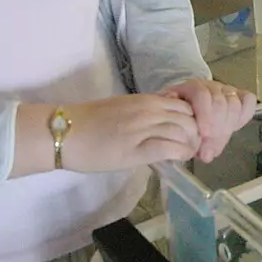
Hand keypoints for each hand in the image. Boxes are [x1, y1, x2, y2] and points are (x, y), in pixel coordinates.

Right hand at [53, 95, 201, 172]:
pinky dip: (180, 155)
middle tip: (192, 147)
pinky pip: (170, 149)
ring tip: (186, 155)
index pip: (185, 106)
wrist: (64, 132)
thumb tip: (163, 125)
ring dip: (191, 146)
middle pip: (190, 119)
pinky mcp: (136, 150)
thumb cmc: (89, 123)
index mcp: (146, 100)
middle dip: (197, 134)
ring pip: (184, 133)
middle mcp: (149, 111)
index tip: (191, 133)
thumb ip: (145, 114)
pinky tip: (178, 160)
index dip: (194, 121)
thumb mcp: (123, 109)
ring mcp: (143, 129)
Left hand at [159, 78, 256, 162]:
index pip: (202, 95)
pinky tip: (234, 127)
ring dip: (228, 127)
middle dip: (216, 129)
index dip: (204, 114)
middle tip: (210, 147)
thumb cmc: (183, 120)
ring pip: (234, 104)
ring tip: (217, 142)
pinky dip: (244, 116)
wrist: (190, 111)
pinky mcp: (240, 95)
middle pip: (220, 102)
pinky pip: (248, 101)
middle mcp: (210, 86)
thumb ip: (189, 139)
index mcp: (192, 88)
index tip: (204, 134)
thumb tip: (206, 155)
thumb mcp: (181, 128)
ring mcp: (227, 90)